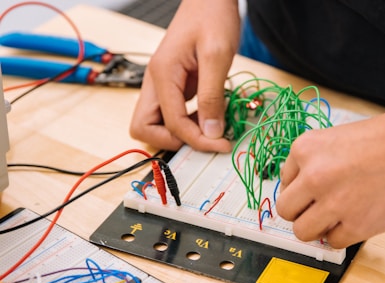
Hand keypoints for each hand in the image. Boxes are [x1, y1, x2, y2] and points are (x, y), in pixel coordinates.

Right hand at [130, 0, 238, 151]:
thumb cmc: (212, 17)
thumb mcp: (217, 56)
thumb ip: (212, 97)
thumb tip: (211, 133)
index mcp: (162, 74)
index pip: (171, 123)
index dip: (196, 140)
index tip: (221, 144)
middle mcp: (155, 82)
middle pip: (144, 129)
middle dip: (173, 140)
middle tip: (204, 139)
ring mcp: (161, 84)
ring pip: (154, 124)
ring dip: (179, 133)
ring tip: (209, 129)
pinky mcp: (172, 85)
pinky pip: (170, 114)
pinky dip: (186, 122)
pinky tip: (208, 116)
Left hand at [277, 102, 384, 248]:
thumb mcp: (336, 138)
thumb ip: (313, 163)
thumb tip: (300, 190)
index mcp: (305, 149)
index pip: (284, 181)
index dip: (300, 188)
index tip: (313, 190)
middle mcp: (313, 176)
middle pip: (286, 210)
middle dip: (301, 211)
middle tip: (317, 208)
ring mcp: (333, 202)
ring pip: (302, 232)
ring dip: (316, 227)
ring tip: (334, 217)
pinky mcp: (357, 225)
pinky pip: (333, 242)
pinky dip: (341, 235)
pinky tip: (354, 220)